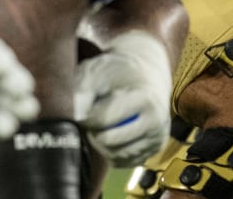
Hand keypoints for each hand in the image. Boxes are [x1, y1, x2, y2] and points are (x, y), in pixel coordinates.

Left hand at [73, 30, 173, 168]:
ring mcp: (156, 140)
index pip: (106, 118)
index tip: (81, 107)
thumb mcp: (99, 70)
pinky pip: (122, 162)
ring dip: (99, 143)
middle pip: (109, 141)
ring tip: (97, 124)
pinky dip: (110, 151)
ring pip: (115, 155)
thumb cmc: (118, 72)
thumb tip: (75, 114)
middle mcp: (156, 123)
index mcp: (146, 99)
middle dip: (92, 131)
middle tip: (88, 118)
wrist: (148, 76)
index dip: (87, 115)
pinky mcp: (152, 152)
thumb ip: (84, 89)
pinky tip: (109, 132)